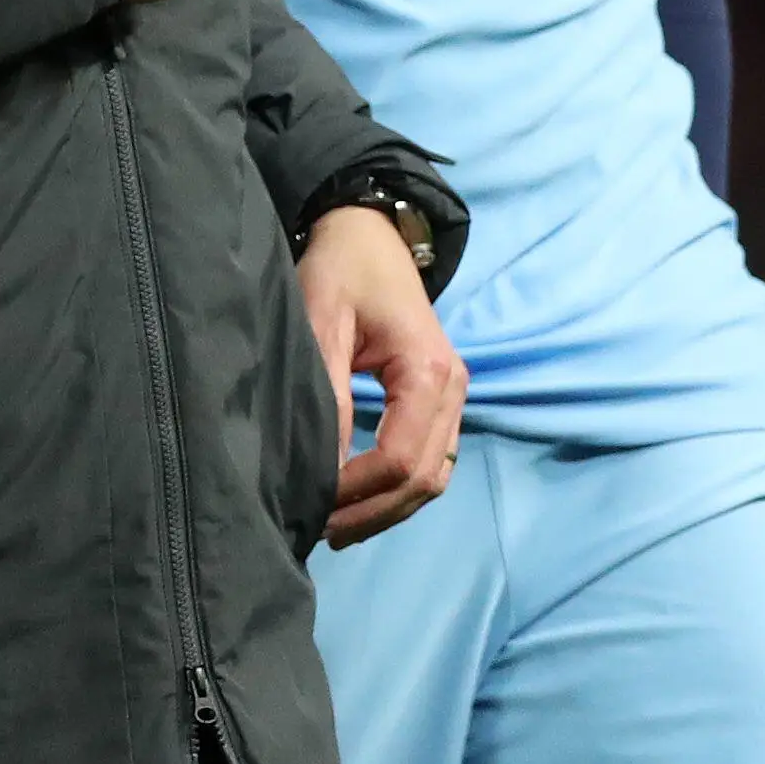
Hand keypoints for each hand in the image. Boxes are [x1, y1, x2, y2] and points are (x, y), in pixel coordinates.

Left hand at [296, 204, 466, 549]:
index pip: (401, 458)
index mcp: (428, 370)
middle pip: (424, 479)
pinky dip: (399, 488)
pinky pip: (429, 459)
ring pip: (432, 477)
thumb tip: (323, 467)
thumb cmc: (341, 269)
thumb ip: (327, 394)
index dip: (358, 491)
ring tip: (336, 526)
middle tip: (319, 530)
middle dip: (373, 512)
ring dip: (387, 507)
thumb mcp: (322, 321)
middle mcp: (452, 389)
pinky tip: (360, 501)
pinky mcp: (440, 398)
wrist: (367, 233)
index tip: (312, 502)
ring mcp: (452, 395)